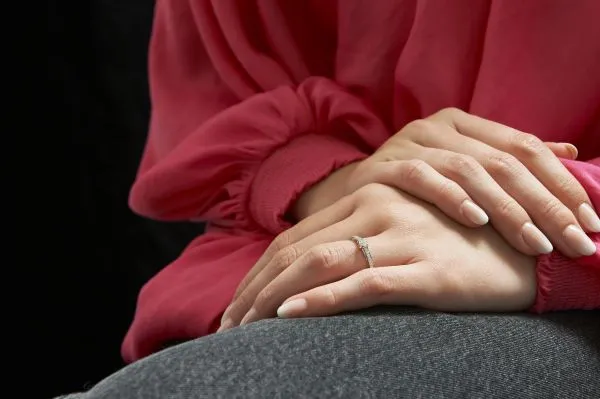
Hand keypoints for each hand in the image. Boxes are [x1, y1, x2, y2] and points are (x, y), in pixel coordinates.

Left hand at [219, 184, 537, 330]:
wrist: (519, 248)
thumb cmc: (450, 241)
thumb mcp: (397, 229)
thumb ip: (355, 238)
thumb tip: (306, 272)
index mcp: (365, 197)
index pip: (292, 239)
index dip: (256, 274)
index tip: (234, 306)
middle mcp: (376, 209)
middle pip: (295, 252)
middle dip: (253, 291)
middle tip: (227, 327)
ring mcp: (400, 237)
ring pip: (319, 264)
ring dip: (273, 298)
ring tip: (245, 328)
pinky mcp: (424, 270)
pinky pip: (363, 282)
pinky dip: (322, 300)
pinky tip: (290, 316)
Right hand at [296, 108, 598, 257]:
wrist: (351, 195)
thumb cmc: (417, 189)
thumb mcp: (465, 166)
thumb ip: (511, 158)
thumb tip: (570, 153)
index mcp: (465, 123)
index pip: (525, 146)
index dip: (561, 183)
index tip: (589, 221)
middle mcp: (439, 126)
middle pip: (504, 161)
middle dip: (545, 205)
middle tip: (573, 243)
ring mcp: (409, 143)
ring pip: (470, 171)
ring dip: (507, 209)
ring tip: (536, 243)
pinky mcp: (382, 166)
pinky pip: (422, 178)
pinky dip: (451, 198)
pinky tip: (477, 220)